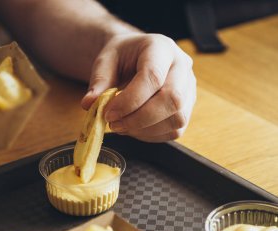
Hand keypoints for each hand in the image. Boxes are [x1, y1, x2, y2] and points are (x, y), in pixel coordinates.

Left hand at [81, 33, 195, 141]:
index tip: (108, 113)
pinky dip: (151, 135)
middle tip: (113, 124)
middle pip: (172, 99)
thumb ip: (98, 82)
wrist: (137, 56)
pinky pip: (175, 129)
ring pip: (177, 118)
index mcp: (161, 48)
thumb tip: (89, 104)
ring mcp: (189, 88)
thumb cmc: (122, 57)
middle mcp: (182, 66)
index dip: (129, 101)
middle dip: (139, 119)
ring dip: (145, 130)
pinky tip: (133, 128)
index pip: (153, 76)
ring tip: (121, 126)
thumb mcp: (105, 61)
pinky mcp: (188, 106)